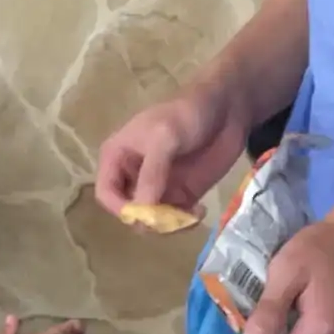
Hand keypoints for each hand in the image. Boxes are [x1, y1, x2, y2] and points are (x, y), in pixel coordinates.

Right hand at [94, 82, 243, 222]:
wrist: (227, 107)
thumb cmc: (187, 114)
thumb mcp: (164, 138)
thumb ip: (151, 174)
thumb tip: (142, 212)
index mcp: (118, 157)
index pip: (106, 193)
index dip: (119, 209)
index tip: (143, 216)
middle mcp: (133, 176)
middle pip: (128, 211)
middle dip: (146, 221)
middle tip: (171, 219)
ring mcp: (158, 187)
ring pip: (152, 220)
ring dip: (168, 225)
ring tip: (190, 216)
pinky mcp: (181, 195)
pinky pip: (175, 219)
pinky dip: (184, 223)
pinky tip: (200, 212)